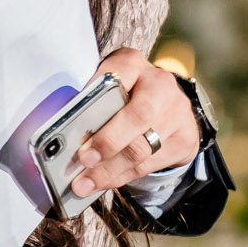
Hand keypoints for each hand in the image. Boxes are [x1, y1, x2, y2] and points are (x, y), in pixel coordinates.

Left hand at [68, 47, 200, 198]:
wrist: (170, 106)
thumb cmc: (127, 94)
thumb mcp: (109, 84)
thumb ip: (91, 98)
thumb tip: (62, 129)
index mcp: (133, 63)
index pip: (114, 75)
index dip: (95, 99)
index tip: (76, 122)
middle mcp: (160, 85)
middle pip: (136, 117)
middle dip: (107, 142)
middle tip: (83, 160)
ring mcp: (177, 113)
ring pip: (142, 148)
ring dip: (110, 170)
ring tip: (85, 183)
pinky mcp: (184, 139)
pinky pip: (149, 164)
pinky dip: (122, 176)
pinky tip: (104, 182)